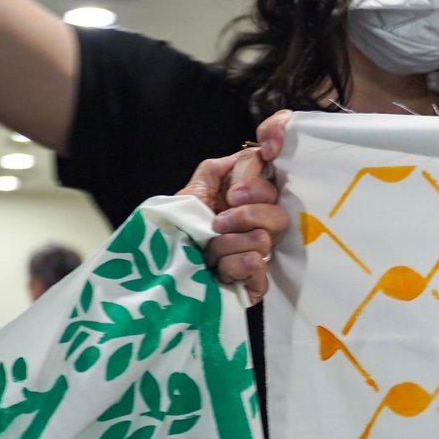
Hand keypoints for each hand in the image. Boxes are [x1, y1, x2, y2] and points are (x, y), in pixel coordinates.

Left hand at [177, 111, 293, 299]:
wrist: (161, 275)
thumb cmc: (176, 235)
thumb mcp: (189, 196)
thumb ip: (212, 172)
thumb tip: (245, 155)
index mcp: (247, 201)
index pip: (268, 175)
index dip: (254, 178)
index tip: (232, 193)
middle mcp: (260, 226)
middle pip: (278, 212)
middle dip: (243, 215)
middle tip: (217, 223)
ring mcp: (261, 256)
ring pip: (263, 239)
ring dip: (225, 245)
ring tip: (208, 253)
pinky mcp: (259, 283)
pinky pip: (256, 264)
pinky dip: (231, 266)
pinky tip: (218, 272)